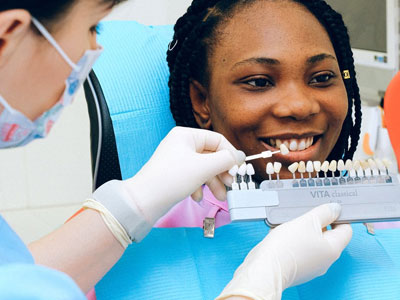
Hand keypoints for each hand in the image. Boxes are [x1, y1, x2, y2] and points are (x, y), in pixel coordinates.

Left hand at [122, 126, 244, 226]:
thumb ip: (225, 160)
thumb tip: (240, 156)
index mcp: (186, 135)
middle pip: (211, 155)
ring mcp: (177, 159)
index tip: (238, 170)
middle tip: (230, 184)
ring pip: (204, 168)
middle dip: (222, 172)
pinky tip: (197, 197)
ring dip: (213, 182)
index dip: (230, 155)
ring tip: (219, 196)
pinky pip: (193, 177)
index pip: (217, 140)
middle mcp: (181, 144)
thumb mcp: (204, 167)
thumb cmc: (171, 179)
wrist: (144, 201)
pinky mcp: (174, 174)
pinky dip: (199, 187)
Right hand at [216, 203, 352, 299]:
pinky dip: (292, 241)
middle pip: (327, 236)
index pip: (346, 229)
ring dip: (302, 231)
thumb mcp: (308, 221)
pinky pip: (299, 250)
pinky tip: (281, 234)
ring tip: (289, 223)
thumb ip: (324, 212)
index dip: (338, 217)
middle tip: (304, 214)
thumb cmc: (287, 246)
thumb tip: (335, 209)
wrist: (265, 267)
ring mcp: (311, 266)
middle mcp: (325, 260)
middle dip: (316, 223)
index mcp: (333, 249)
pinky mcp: (297, 268)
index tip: (326, 209)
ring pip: (311, 242)